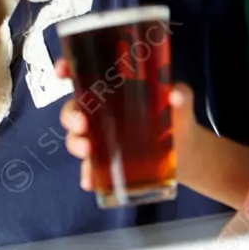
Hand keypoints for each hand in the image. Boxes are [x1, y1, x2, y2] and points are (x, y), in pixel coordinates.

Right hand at [56, 57, 194, 190]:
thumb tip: (176, 94)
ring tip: (87, 151)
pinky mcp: (108, 161)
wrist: (187, 152)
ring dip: (74, 143)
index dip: (66, 69)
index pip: (83, 74)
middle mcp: (102, 111)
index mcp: (114, 88)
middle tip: (81, 124)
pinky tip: (90, 181)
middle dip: (70, 115)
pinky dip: (87, 174)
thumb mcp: (181, 102)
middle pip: (73, 108)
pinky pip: (90, 167)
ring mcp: (102, 137)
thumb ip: (181, 94)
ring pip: (75, 137)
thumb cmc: (177, 117)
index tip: (61, 71)